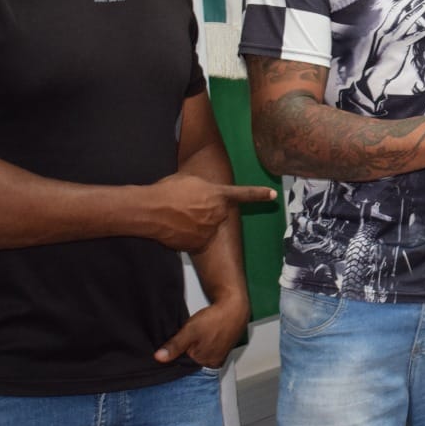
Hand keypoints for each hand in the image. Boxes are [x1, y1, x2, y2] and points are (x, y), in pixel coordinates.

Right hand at [145, 174, 277, 251]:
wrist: (151, 210)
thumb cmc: (168, 191)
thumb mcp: (190, 181)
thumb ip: (205, 188)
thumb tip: (205, 193)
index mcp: (219, 194)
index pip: (244, 194)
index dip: (259, 194)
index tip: (273, 195)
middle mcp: (219, 213)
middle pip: (219, 214)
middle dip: (207, 212)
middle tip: (186, 207)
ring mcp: (210, 230)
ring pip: (208, 228)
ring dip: (196, 225)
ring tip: (178, 217)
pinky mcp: (199, 244)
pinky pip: (197, 240)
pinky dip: (188, 236)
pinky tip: (175, 229)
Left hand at [154, 295, 248, 366]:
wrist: (235, 307)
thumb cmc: (217, 318)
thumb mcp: (190, 331)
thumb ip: (175, 345)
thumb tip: (160, 357)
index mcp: (206, 362)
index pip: (183, 366)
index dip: (175, 357)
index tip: (170, 349)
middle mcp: (214, 362)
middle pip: (191, 362)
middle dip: (184, 353)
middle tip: (185, 338)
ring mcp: (219, 355)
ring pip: (199, 355)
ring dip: (193, 347)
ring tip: (195, 336)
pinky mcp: (222, 347)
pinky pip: (207, 349)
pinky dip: (202, 344)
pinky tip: (202, 335)